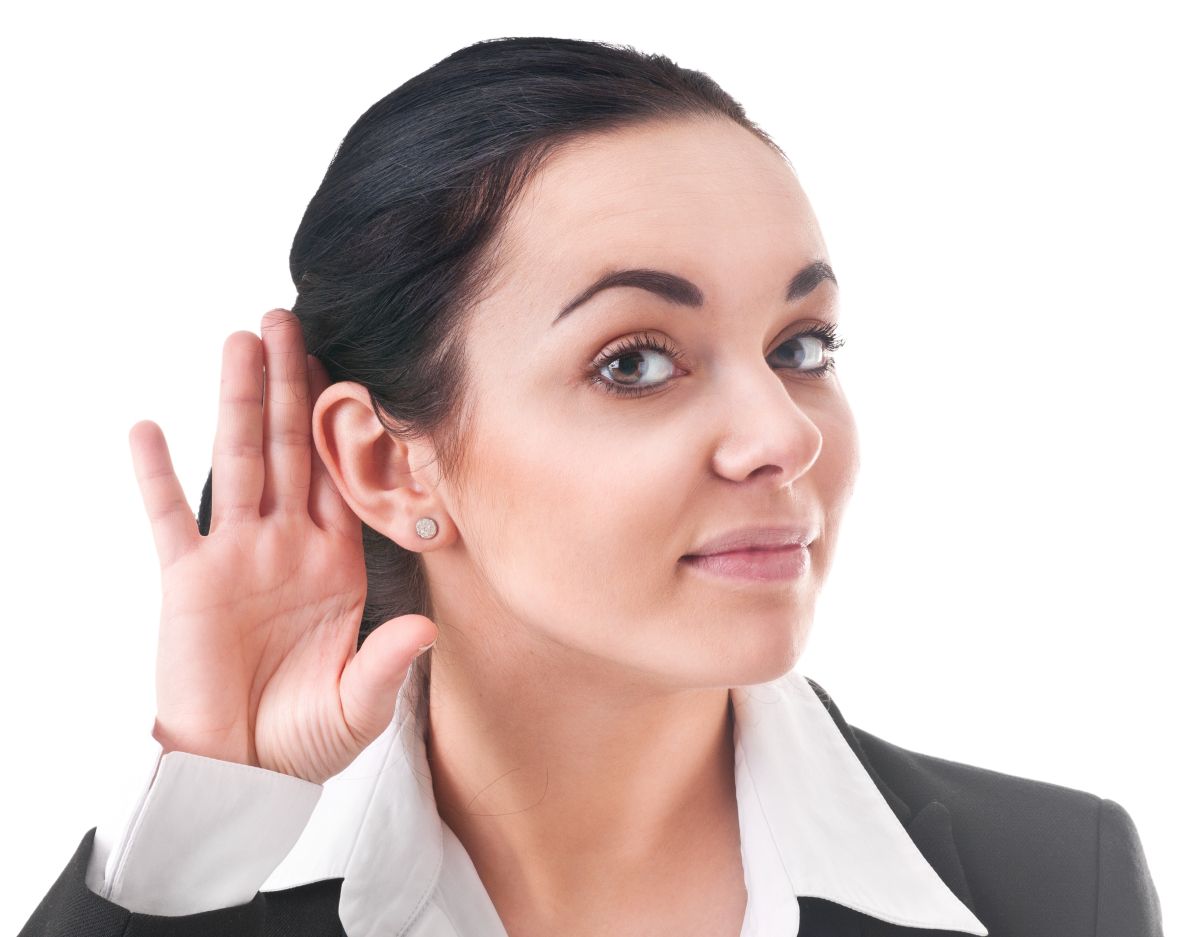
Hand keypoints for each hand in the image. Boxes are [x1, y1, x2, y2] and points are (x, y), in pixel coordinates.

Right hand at [127, 308, 437, 783]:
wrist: (241, 771)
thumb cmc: (303, 737)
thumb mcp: (358, 704)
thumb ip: (386, 663)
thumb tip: (424, 629)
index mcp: (336, 562)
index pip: (342, 476)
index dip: (346, 423)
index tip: (356, 367)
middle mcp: (287, 545)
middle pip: (290, 447)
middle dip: (291, 383)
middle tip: (291, 318)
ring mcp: (236, 557)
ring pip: (239, 461)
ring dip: (238, 399)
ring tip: (240, 339)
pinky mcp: (188, 581)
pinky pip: (170, 518)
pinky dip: (156, 475)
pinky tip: (147, 426)